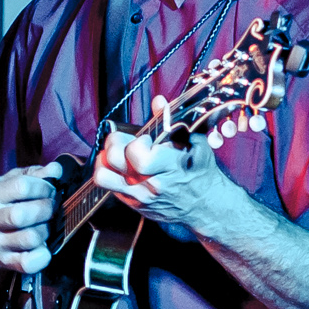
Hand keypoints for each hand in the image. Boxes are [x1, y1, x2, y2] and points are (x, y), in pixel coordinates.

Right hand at [0, 164, 61, 275]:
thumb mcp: (7, 183)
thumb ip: (33, 174)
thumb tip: (56, 170)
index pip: (21, 187)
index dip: (43, 187)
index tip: (49, 189)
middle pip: (23, 214)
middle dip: (46, 208)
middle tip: (50, 208)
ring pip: (30, 238)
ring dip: (46, 231)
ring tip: (44, 226)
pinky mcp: (5, 261)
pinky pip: (29, 263)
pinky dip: (42, 256)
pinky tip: (43, 247)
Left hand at [93, 97, 234, 235]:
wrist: (206, 206)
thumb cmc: (201, 174)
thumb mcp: (196, 144)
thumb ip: (174, 121)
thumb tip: (158, 101)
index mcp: (169, 167)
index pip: (136, 154)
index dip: (135, 141)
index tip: (145, 138)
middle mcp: (151, 184)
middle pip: (113, 160)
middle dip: (115, 143)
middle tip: (124, 140)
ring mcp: (140, 196)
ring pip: (103, 176)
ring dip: (105, 160)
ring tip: (117, 154)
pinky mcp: (133, 204)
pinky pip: (108, 187)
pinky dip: (110, 173)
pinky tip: (122, 167)